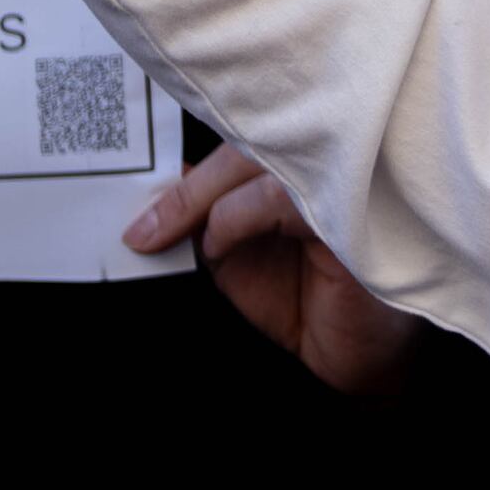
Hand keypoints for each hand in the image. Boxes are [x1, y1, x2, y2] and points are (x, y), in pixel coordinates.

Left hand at [128, 140, 422, 396]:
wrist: (352, 356)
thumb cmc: (304, 299)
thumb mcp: (234, 251)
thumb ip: (205, 214)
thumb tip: (156, 187)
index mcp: (298, 160)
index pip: (239, 133)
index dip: (190, 160)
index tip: (136, 193)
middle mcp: (325, 158)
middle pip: (245, 137)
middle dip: (186, 186)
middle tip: (143, 227)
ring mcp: (341, 176)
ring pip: (256, 158)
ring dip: (202, 199)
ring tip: (186, 241)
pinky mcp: (349, 208)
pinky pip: (277, 194)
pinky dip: (234, 217)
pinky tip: (220, 244)